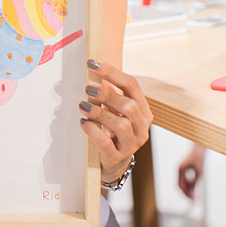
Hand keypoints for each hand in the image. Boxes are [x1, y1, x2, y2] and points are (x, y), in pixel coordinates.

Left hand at [79, 59, 152, 183]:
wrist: (112, 162)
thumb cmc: (112, 131)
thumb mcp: (114, 111)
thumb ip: (108, 93)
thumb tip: (92, 72)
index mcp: (143, 110)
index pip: (132, 86)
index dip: (112, 72)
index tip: (92, 63)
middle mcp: (141, 127)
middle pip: (130, 106)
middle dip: (107, 95)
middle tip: (88, 88)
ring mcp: (131, 144)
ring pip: (121, 125)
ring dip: (99, 112)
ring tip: (83, 106)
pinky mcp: (116, 157)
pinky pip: (106, 143)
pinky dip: (93, 131)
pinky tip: (83, 123)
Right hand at [177, 144, 204, 198]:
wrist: (200, 148)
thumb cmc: (199, 158)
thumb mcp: (198, 172)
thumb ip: (194, 183)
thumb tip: (193, 194)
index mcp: (180, 170)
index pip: (180, 185)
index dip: (185, 194)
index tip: (191, 200)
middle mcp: (180, 170)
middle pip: (180, 185)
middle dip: (186, 193)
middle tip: (192, 200)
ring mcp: (182, 169)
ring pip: (183, 183)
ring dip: (188, 190)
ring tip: (194, 196)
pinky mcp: (186, 169)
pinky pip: (186, 179)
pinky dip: (189, 185)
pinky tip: (194, 188)